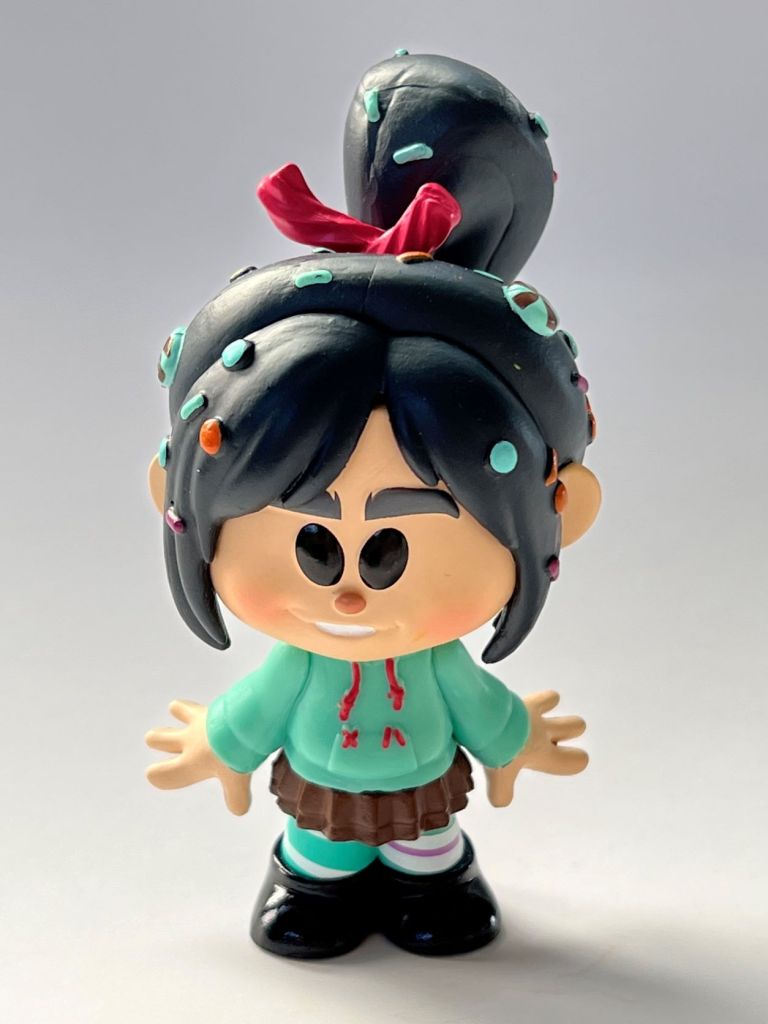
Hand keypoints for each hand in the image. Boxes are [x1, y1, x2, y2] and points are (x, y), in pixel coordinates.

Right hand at [145, 700, 251, 815]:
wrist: (242, 724)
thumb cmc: (234, 755)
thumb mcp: (236, 781)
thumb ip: (236, 797)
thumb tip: (240, 809)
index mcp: (191, 764)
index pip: (164, 774)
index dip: (157, 776)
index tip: (153, 774)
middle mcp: (188, 742)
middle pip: (161, 739)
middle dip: (157, 739)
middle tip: (154, 738)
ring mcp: (197, 723)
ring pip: (177, 713)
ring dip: (177, 712)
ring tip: (176, 709)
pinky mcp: (208, 708)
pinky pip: (191, 706)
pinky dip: (189, 705)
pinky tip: (193, 704)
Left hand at [484, 690, 587, 806]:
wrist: (486, 719)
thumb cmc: (499, 750)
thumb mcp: (499, 777)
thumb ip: (502, 792)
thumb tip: (500, 801)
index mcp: (542, 752)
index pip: (572, 760)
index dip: (576, 761)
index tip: (578, 760)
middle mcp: (541, 730)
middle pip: (574, 725)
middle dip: (572, 729)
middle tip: (558, 735)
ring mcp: (530, 709)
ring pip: (552, 699)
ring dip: (549, 703)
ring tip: (540, 708)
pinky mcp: (514, 695)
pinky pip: (527, 692)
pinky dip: (523, 698)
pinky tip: (511, 701)